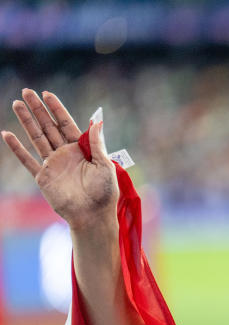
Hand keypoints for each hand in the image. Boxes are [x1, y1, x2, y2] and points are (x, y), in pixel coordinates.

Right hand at [2, 89, 118, 231]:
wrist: (93, 215)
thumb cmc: (104, 192)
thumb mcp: (105, 165)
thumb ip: (97, 143)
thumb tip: (97, 121)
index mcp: (82, 149)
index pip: (66, 124)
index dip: (57, 109)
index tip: (47, 94)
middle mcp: (66, 153)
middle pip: (49, 126)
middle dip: (38, 109)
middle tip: (27, 91)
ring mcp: (53, 164)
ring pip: (37, 138)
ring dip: (27, 121)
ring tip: (16, 104)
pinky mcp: (43, 177)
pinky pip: (27, 160)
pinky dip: (17, 148)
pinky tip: (6, 134)